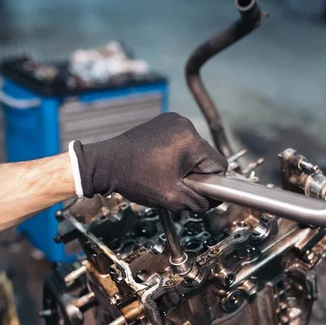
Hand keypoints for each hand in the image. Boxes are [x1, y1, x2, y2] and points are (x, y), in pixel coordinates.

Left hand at [70, 112, 227, 211]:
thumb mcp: (172, 198)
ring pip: (194, 150)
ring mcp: (173, 121)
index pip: (219, 165)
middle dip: (196, 174)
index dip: (211, 183)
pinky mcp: (163, 122)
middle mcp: (184, 125)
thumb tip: (211, 202)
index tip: (198, 191)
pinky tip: (160, 165)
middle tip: (176, 185)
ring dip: (186, 165)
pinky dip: (175, 155)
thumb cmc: (134, 177)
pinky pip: (180, 142)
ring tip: (165, 175)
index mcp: (190, 141)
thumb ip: (198, 202)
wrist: (106, 164)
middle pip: (206, 157)